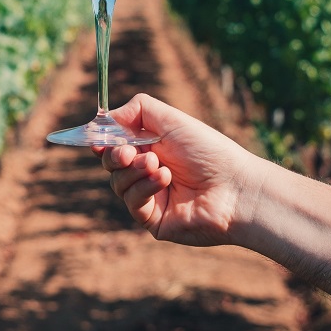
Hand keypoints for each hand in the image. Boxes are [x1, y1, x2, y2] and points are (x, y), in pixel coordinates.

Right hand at [95, 94, 260, 245]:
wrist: (235, 187)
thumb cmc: (208, 150)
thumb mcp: (171, 120)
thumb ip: (137, 110)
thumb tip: (105, 119)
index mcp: (153, 147)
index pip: (116, 144)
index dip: (103, 141)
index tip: (95, 138)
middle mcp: (149, 172)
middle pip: (112, 164)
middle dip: (115, 155)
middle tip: (128, 152)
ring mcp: (151, 197)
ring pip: (118, 183)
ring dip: (134, 170)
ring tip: (157, 165)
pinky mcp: (153, 220)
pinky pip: (133, 202)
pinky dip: (144, 187)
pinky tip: (163, 179)